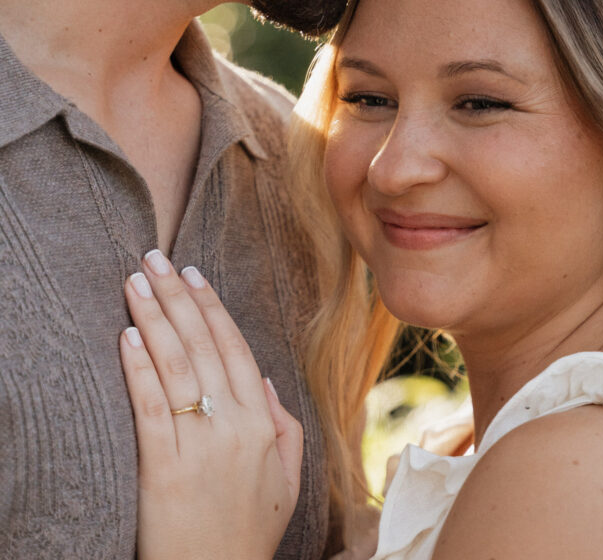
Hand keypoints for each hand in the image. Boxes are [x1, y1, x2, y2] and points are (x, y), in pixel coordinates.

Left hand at [119, 251, 302, 559]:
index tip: (194, 274)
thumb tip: (268, 381)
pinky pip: (151, 408)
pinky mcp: (163, 469)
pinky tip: (128, 336)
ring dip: (153, 317)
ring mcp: (199, 446)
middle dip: (176, 296)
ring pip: (176, 366)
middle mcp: (233, 426)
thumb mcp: (287, 480)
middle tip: (155, 258)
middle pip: (201, 346)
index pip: (235, 349)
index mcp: (262, 424)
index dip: (212, 307)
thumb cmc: (250, 533)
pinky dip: (139, 368)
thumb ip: (285, 426)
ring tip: (135, 282)